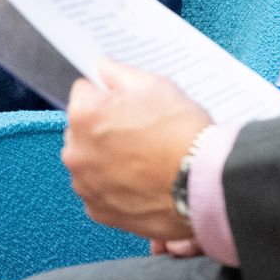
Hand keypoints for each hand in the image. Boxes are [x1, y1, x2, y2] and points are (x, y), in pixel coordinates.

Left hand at [60, 59, 211, 241]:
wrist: (204, 183)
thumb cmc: (180, 131)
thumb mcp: (154, 85)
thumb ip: (118, 73)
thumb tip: (102, 68)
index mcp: (83, 115)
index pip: (83, 93)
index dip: (108, 95)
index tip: (127, 105)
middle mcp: (75, 151)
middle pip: (82, 130)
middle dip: (103, 128)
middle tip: (139, 133)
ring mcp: (85, 185)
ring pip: (89, 162)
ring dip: (106, 159)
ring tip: (143, 160)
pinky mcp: (99, 211)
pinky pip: (99, 191)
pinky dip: (114, 187)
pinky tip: (140, 182)